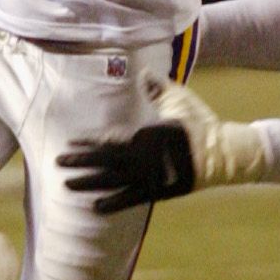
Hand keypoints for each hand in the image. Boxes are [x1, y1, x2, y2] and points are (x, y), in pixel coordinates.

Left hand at [63, 81, 269, 212]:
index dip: (87, 143)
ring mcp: (149, 178)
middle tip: (57, 164)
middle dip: (79, 163)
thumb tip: (144, 73)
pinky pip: (130, 200)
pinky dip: (111, 204)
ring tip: (67, 185)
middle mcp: (143, 159)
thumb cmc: (200, 124)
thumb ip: (158, 88)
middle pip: (104, 162)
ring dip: (88, 183)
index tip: (68, 143)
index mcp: (145, 136)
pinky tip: (94, 207)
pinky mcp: (157, 192)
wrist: (223, 153)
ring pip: (112, 182)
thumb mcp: (179, 101)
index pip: (110, 140)